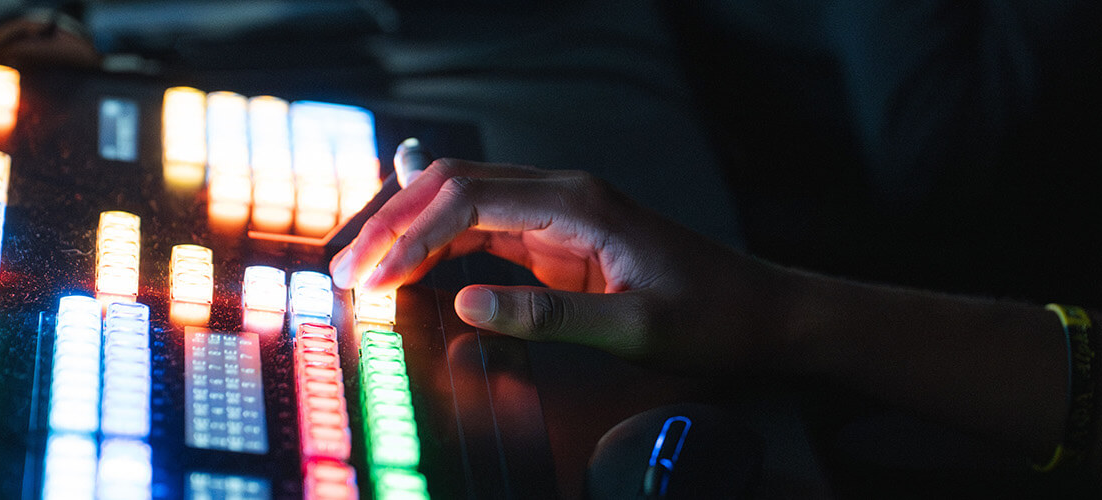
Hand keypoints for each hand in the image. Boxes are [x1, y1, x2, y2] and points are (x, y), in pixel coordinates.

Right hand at [330, 159, 790, 370]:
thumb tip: (467, 304)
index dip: (409, 232)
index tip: (370, 273)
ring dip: (408, 231)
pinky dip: (439, 241)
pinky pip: (484, 225)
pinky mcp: (559, 234)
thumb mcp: (633, 328)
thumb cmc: (708, 314)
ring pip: (463, 201)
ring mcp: (559, 211)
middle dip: (392, 223)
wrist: (758, 311)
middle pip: (453, 186)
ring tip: (361, 268)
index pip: (469, 198)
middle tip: (343, 269)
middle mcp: (563, 194)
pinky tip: (409, 254)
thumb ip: (549, 315)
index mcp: (578, 204)